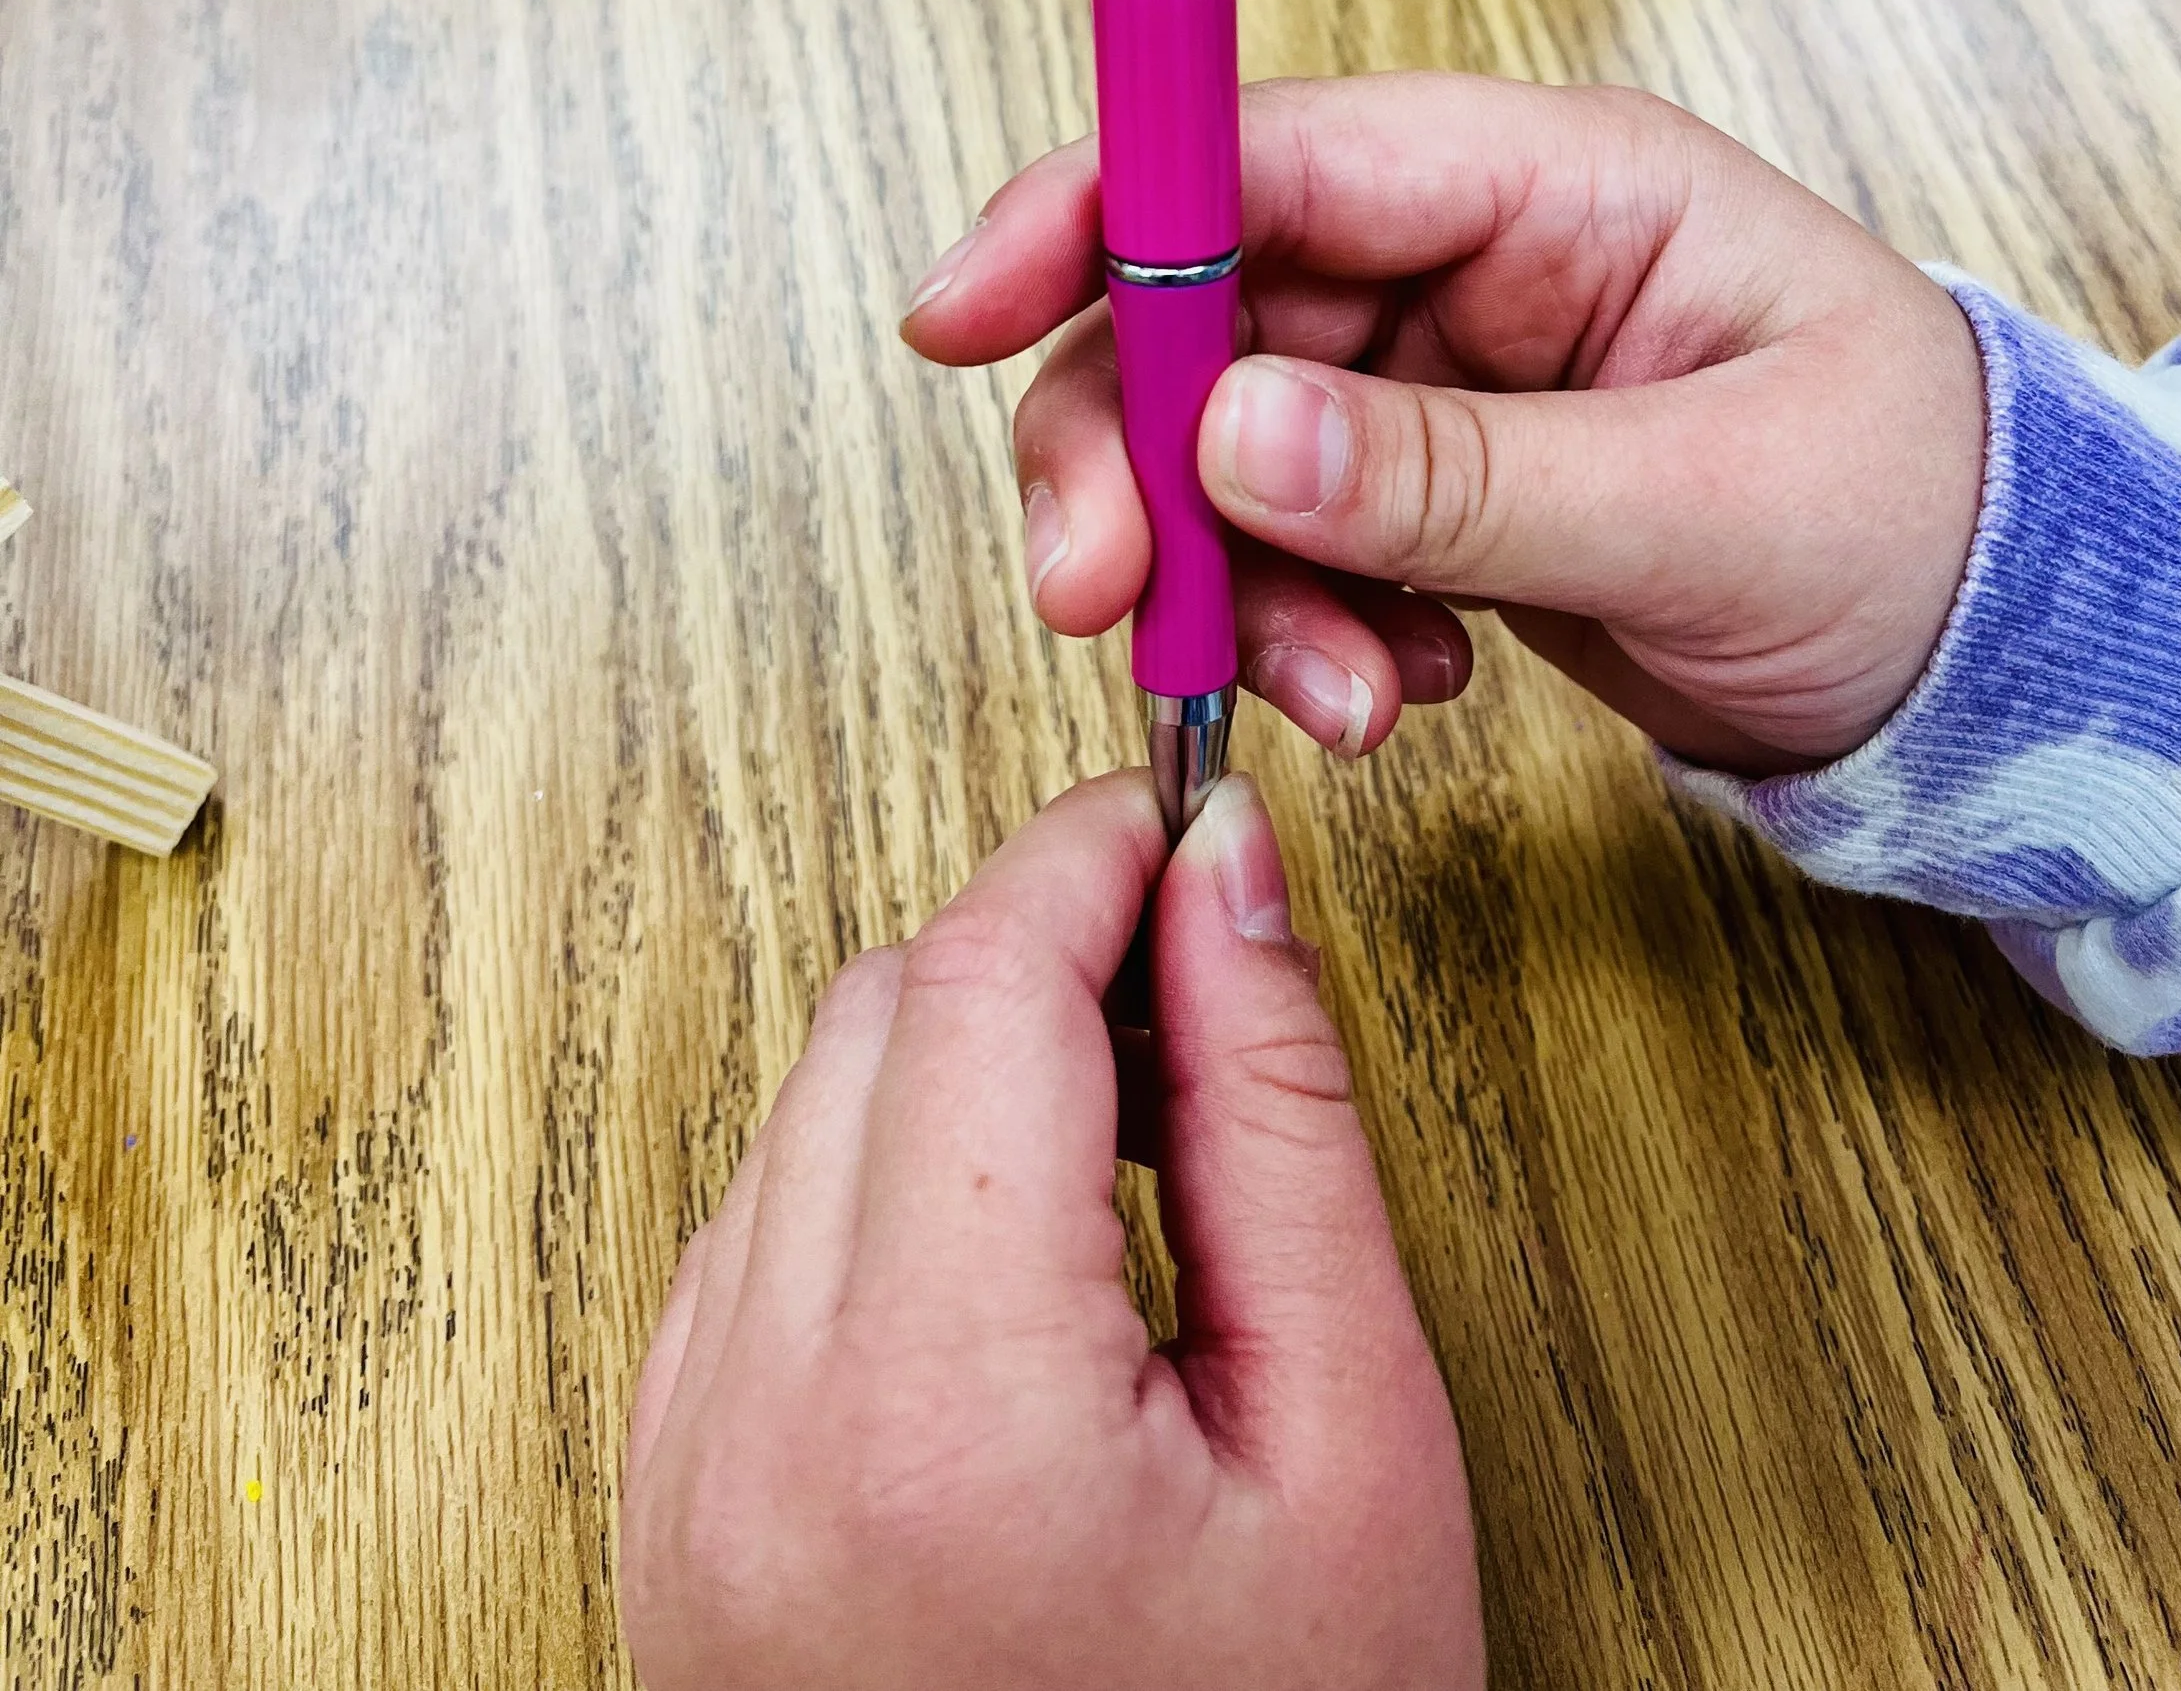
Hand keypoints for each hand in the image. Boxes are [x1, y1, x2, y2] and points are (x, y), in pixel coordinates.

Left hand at [621, 771, 1482, 1690]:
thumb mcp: (1354, 1440)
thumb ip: (1281, 1119)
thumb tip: (1228, 883)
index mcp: (938, 1399)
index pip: (977, 978)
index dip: (1092, 857)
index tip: (1185, 825)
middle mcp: (759, 1424)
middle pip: (880, 1014)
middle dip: (1037, 958)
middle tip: (1195, 1007)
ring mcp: (688, 1475)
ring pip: (805, 1109)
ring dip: (957, 1071)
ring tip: (1131, 1171)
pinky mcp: (671, 1510)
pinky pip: (751, 1240)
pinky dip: (878, 1190)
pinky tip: (1014, 1272)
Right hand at [904, 76, 1984, 775]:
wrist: (2006, 660)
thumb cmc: (1924, 522)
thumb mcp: (1702, 507)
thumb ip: (1460, 479)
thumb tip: (1231, 436)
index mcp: (1556, 180)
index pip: (1275, 151)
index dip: (1098, 213)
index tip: (962, 311)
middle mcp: (1479, 254)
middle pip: (1207, 306)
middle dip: (1139, 456)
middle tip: (1112, 602)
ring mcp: (1450, 373)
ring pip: (1228, 443)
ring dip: (1234, 579)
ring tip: (1348, 701)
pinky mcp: (1439, 485)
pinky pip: (1291, 537)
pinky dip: (1302, 626)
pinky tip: (1399, 692)